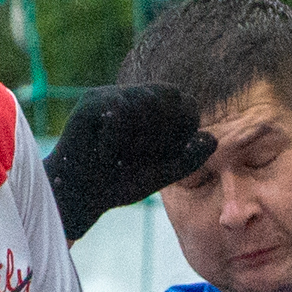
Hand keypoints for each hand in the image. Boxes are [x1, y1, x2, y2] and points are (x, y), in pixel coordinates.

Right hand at [44, 84, 216, 242]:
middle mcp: (133, 96)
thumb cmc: (118, 184)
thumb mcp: (160, 174)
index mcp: (153, 110)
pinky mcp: (90, 102)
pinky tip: (103, 156)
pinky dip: (114, 140)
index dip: (184, 126)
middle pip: (167, 95)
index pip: (185, 103)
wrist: (78, 196)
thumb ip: (187, 159)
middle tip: (139, 156)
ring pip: (142, 101)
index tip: (165, 154)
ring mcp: (111, 95)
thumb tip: (213, 138)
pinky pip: (116, 112)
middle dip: (163, 130)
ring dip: (138, 137)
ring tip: (118, 157)